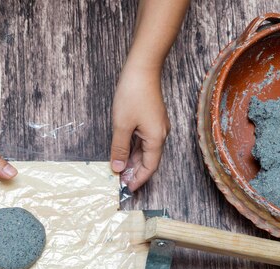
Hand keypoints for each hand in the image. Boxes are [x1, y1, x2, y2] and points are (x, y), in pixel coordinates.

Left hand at [110, 65, 170, 191]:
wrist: (142, 69)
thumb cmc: (133, 94)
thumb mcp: (122, 125)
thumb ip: (120, 148)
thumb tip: (118, 168)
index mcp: (156, 138)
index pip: (150, 167)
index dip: (138, 179)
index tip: (126, 188)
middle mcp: (160, 134)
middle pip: (148, 160)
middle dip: (135, 172)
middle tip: (120, 182)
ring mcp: (156, 127)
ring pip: (145, 151)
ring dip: (133, 161)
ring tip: (119, 171)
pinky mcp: (151, 120)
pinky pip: (144, 141)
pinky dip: (134, 149)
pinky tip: (123, 153)